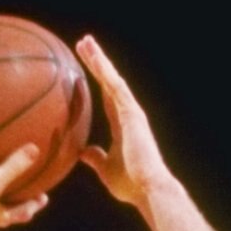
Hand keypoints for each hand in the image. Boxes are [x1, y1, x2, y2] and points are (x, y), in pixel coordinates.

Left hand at [76, 35, 171, 209]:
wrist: (148, 189)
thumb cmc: (130, 185)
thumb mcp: (105, 170)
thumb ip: (95, 158)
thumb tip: (83, 151)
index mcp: (122, 125)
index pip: (106, 98)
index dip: (96, 81)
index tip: (83, 68)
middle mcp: (128, 114)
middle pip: (108, 83)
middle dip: (96, 63)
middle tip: (83, 44)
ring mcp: (131, 112)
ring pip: (112, 79)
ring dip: (99, 60)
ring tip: (85, 42)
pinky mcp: (132, 113)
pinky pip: (115, 87)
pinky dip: (105, 71)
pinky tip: (94, 57)